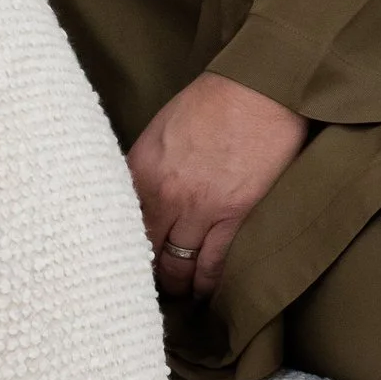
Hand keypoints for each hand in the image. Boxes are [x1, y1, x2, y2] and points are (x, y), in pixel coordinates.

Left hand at [125, 73, 308, 300]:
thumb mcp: (162, 129)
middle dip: (149, 274)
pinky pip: (213, 267)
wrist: (261, 88)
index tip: (128, 262)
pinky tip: (206, 291)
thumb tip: (141, 199)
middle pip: (145, 254)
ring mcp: (199, 209)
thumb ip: (148, 168)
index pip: (119, 227)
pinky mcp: (234, 217)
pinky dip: (207, 285)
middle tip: (155, 285)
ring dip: (178, 285)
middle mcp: (164, 194)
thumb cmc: (215, 100)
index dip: (124, 250)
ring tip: (182, 291)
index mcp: (141, 169)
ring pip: (178, 269)